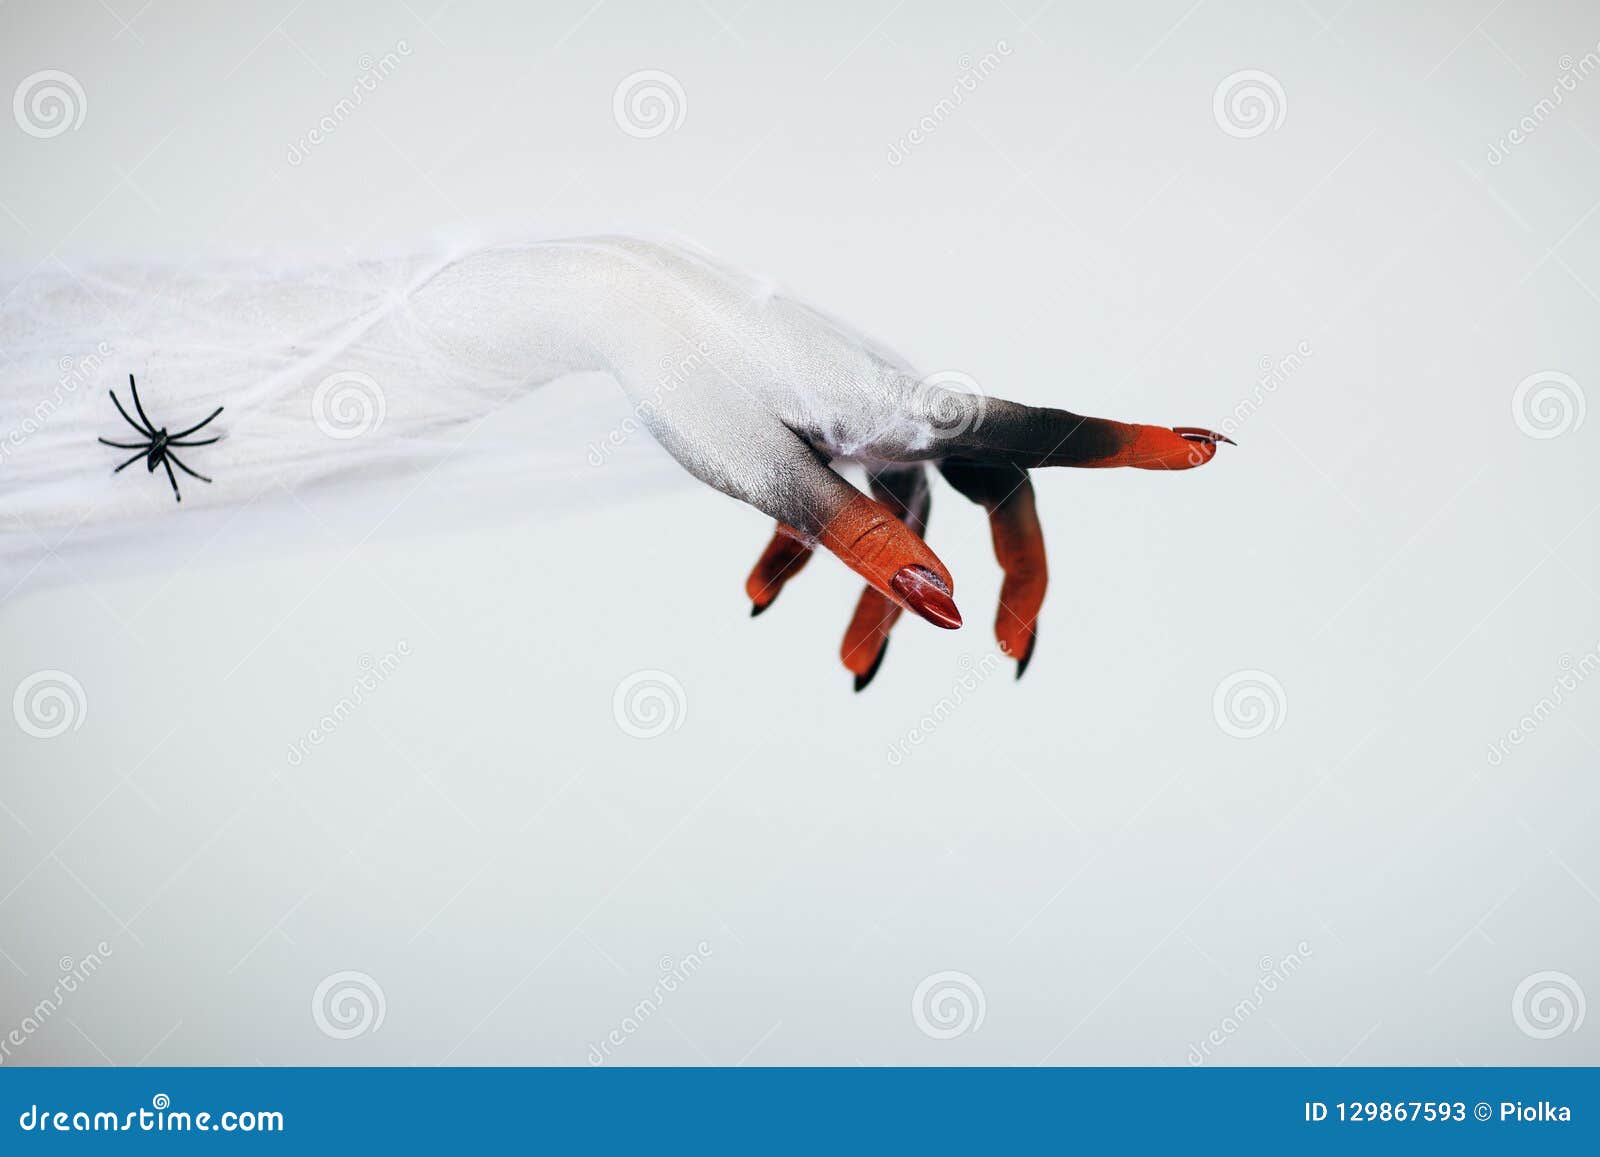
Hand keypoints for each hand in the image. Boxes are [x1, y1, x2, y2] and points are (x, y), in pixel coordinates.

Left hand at [553, 239, 1234, 686]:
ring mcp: (866, 416)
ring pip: (911, 513)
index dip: (1125, 448)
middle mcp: (906, 408)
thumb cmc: (698, 380)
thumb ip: (862, 542)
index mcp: (912, 408)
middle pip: (997, 490)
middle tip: (1007, 648)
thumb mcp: (775, 475)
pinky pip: (847, 496)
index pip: (1038, 433)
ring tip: (847, 673)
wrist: (627, 308)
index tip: (1207, 449)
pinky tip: (760, 598)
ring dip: (886, 594)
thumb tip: (946, 610)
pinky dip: (814, 553)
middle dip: (1011, 572)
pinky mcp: (823, 423)